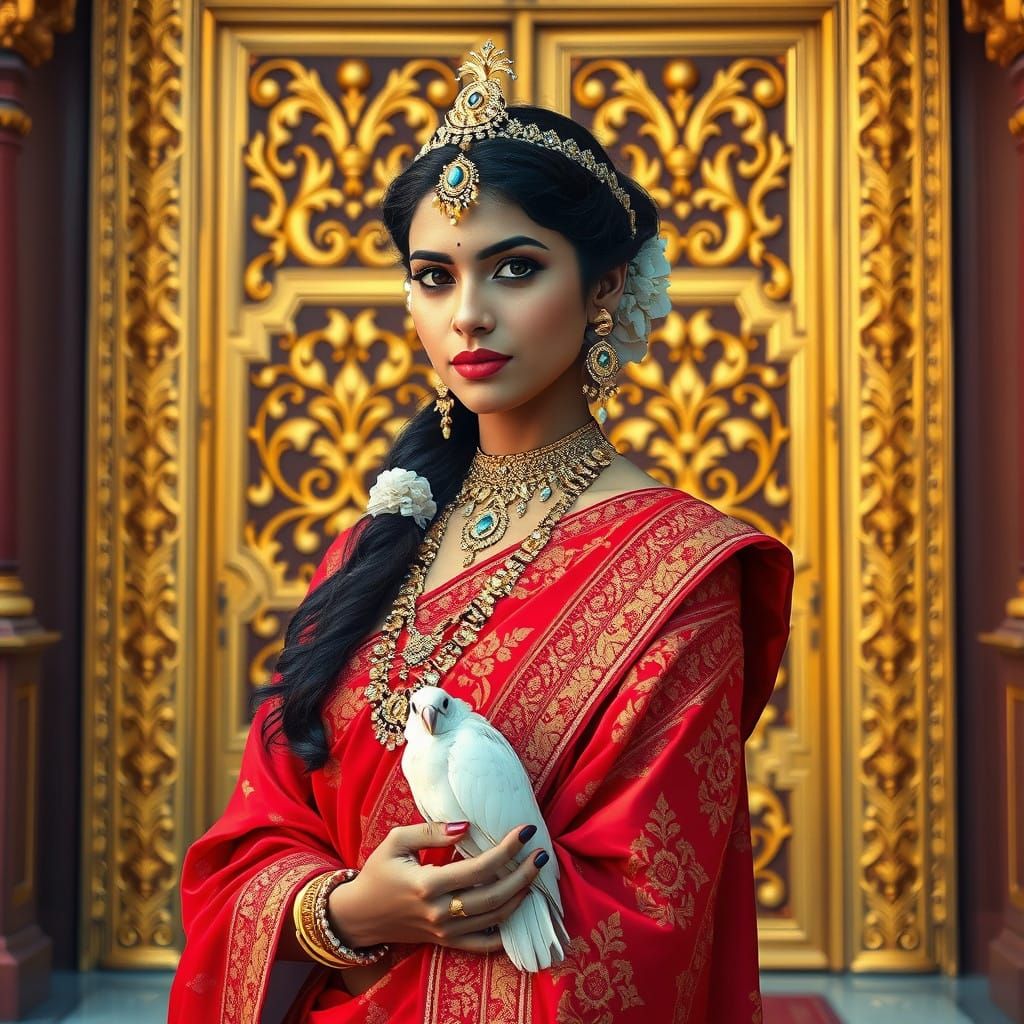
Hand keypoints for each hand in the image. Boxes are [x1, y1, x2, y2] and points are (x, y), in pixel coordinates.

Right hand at [327, 820, 546, 953]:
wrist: (360, 916)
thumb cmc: (378, 873)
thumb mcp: (396, 841)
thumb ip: (432, 831)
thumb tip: (467, 826)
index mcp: (427, 885)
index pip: (479, 869)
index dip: (506, 850)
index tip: (525, 831)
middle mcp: (439, 912)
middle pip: (494, 896)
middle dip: (523, 874)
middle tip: (541, 853)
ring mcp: (444, 932)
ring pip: (494, 919)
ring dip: (520, 896)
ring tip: (534, 874)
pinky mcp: (446, 942)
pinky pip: (483, 944)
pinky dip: (505, 931)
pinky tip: (519, 910)